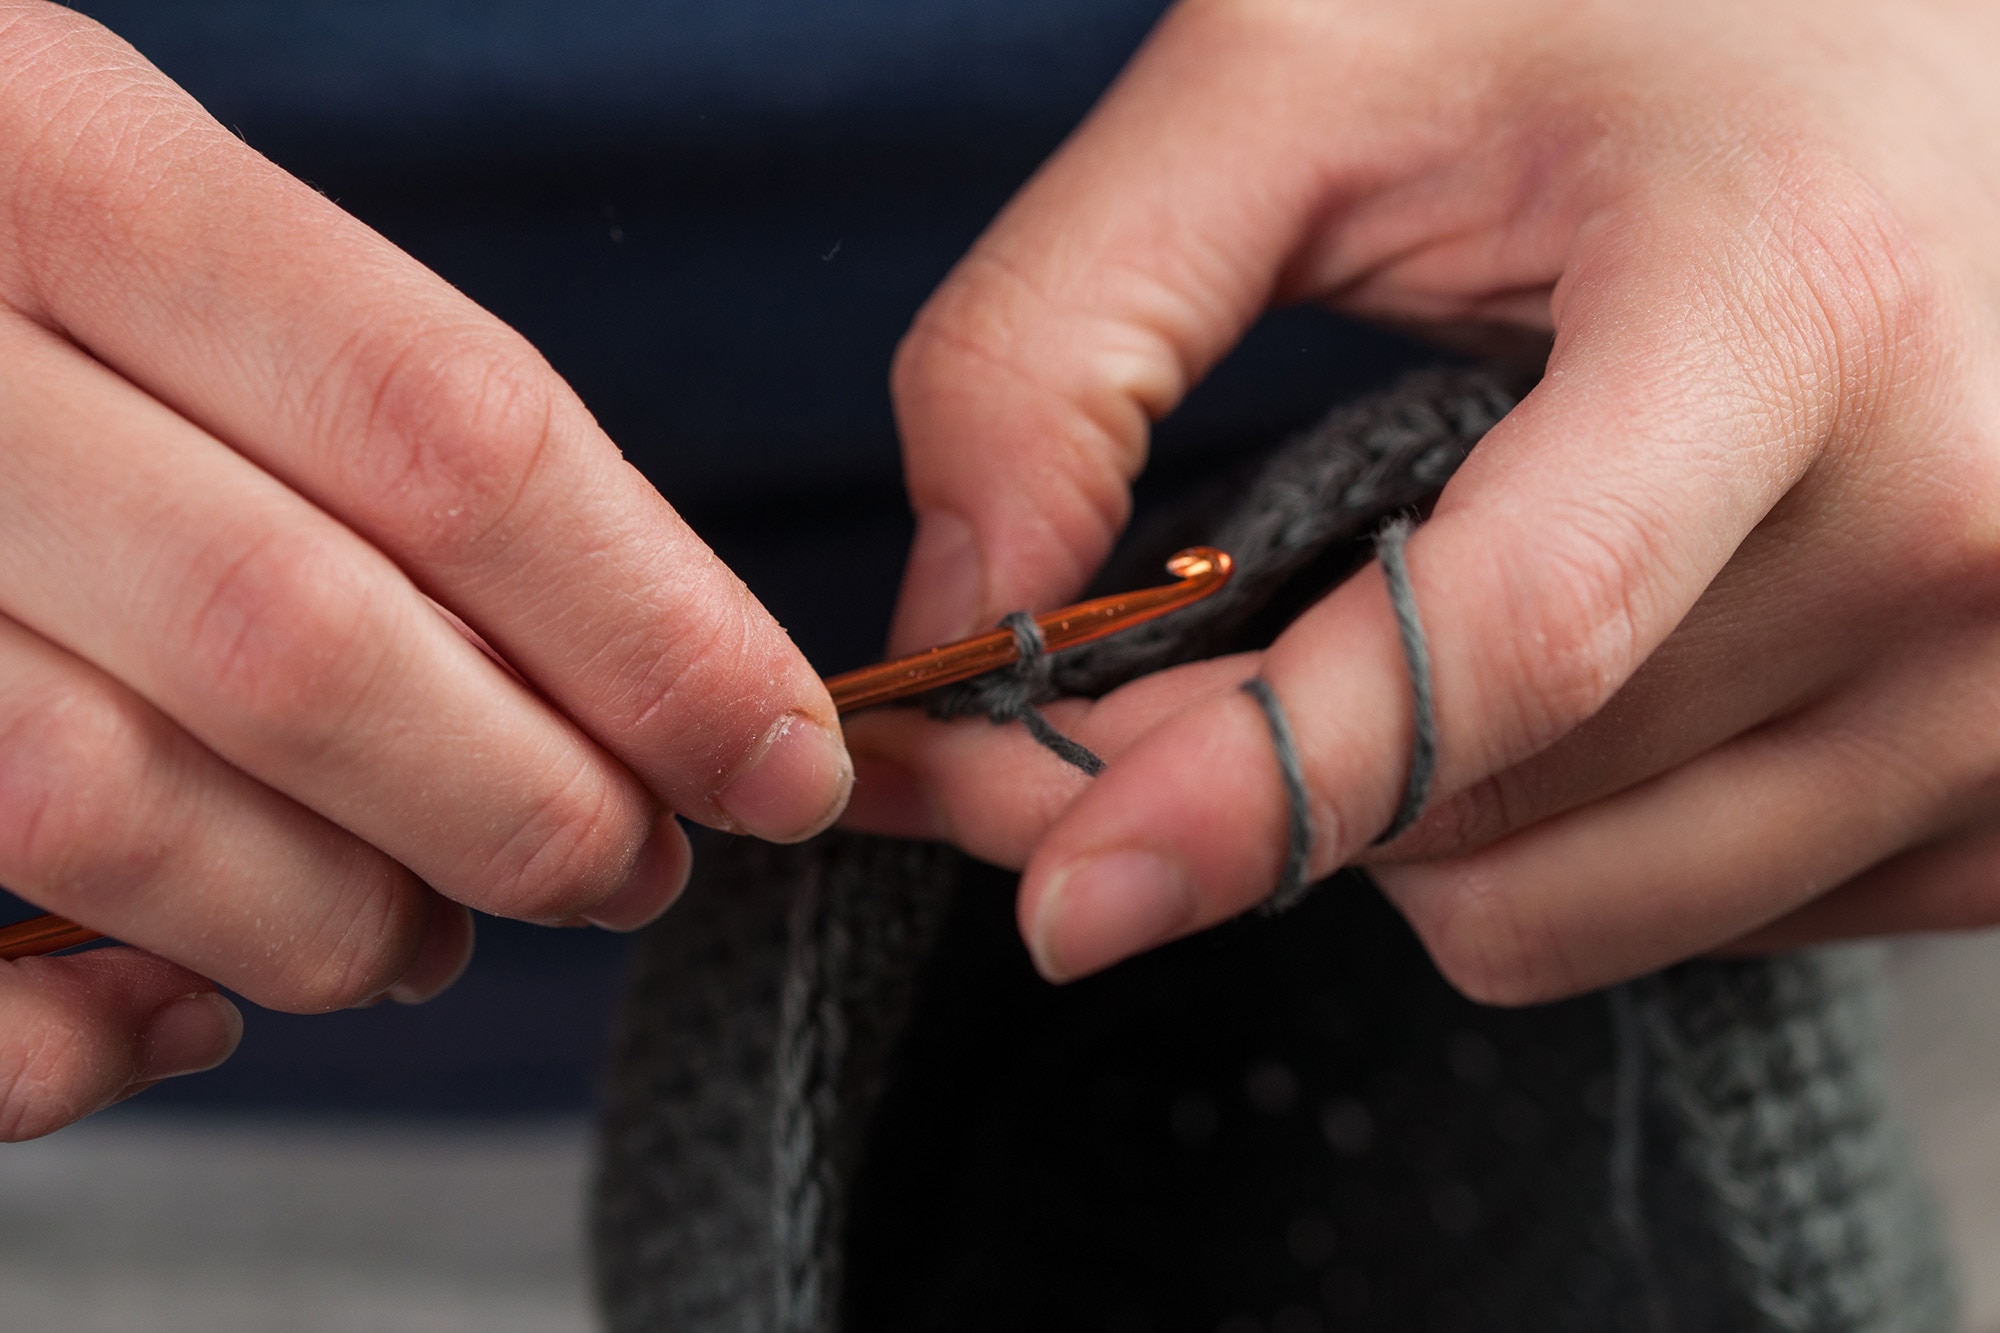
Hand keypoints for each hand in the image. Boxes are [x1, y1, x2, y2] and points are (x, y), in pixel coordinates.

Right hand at [0, 3, 849, 1140]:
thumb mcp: (137, 232)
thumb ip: (349, 412)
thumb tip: (636, 665)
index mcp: (50, 158)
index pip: (451, 433)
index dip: (658, 630)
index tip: (779, 749)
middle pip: (307, 640)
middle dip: (526, 805)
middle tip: (626, 866)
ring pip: (111, 806)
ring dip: (332, 924)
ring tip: (425, 938)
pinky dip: (74, 1037)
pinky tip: (178, 1010)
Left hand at [844, 0, 1999, 997]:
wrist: (1911, 51)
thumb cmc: (1625, 21)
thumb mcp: (1303, 78)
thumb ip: (1068, 330)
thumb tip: (971, 619)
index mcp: (1799, 303)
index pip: (1509, 642)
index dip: (1256, 787)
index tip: (1072, 888)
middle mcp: (1959, 528)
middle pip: (1488, 811)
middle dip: (1254, 780)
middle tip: (1169, 671)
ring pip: (1564, 911)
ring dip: (1401, 814)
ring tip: (1413, 610)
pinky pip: (1689, 923)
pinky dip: (1554, 837)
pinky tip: (1567, 667)